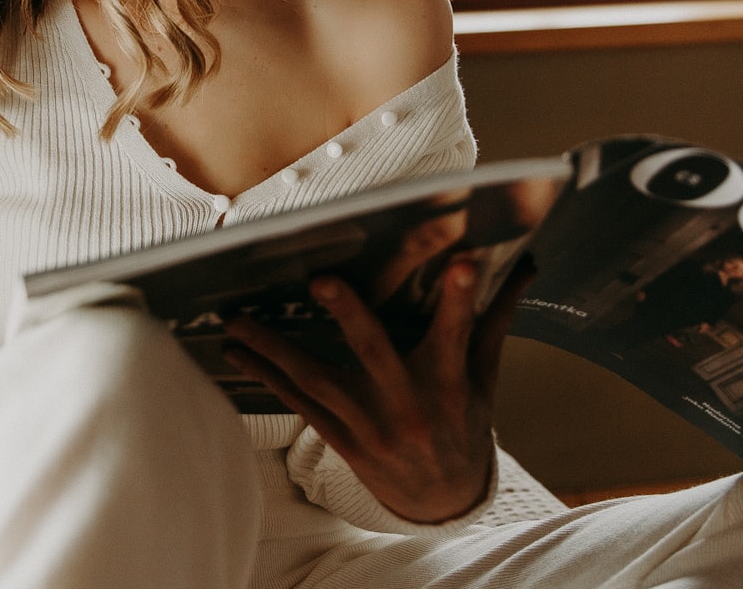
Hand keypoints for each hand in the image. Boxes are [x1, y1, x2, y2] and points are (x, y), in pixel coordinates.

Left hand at [223, 255, 532, 523]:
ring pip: (317, 381)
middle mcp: (408, 405)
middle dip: (351, 316)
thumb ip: (493, 320)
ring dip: (272, 348)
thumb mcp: (484, 377)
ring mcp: (369, 426)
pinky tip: (236, 352)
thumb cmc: (463, 424)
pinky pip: (298, 405)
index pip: (458, 335)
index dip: (461, 301)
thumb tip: (524, 266)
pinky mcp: (341, 440)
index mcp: (448, 383)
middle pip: (376, 355)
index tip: (465, 262)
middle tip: (322, 281)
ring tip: (235, 318)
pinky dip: (266, 376)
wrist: (442, 498)